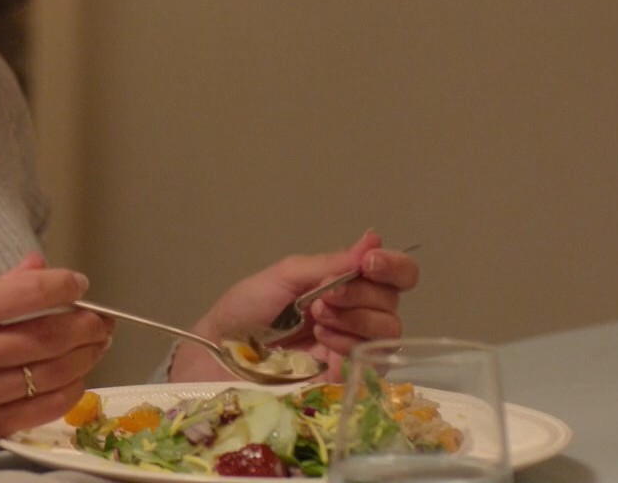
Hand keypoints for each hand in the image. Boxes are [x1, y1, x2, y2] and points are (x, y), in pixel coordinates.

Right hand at [0, 253, 114, 468]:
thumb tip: (35, 266)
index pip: (21, 294)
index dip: (61, 285)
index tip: (77, 283)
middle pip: (47, 336)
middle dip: (86, 323)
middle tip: (102, 316)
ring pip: (52, 373)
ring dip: (85, 356)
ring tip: (96, 343)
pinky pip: (43, 409)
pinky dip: (69, 392)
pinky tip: (77, 378)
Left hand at [170, 231, 419, 381]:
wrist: (221, 351)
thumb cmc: (247, 309)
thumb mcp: (286, 275)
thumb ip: (331, 263)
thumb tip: (374, 238)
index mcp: (344, 284)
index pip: (396, 274)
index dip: (393, 266)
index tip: (369, 263)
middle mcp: (357, 314)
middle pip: (393, 301)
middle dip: (360, 293)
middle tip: (323, 298)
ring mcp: (354, 347)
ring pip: (388, 330)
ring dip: (353, 318)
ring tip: (316, 320)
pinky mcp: (348, 377)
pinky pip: (372, 360)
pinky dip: (347, 344)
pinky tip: (319, 341)